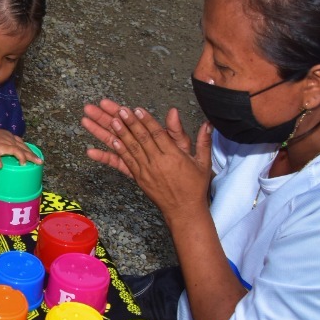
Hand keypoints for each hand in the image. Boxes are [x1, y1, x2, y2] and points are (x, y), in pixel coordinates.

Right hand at [0, 125, 38, 169]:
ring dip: (20, 156)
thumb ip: (12, 143)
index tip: (39, 159)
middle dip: (31, 156)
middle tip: (39, 162)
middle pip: (22, 149)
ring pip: (13, 150)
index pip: (24, 146)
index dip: (32, 153)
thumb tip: (18, 151)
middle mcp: (10, 142)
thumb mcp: (5, 136)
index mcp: (12, 140)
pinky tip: (0, 166)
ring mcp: (1, 145)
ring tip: (23, 164)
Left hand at [82, 101, 211, 219]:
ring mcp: (147, 171)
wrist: (184, 210)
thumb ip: (203, 141)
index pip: (158, 134)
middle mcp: (159, 162)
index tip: (138, 109)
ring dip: (121, 134)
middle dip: (130, 123)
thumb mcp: (203, 162)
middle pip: (142, 139)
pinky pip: (127, 162)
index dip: (147, 121)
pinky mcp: (140, 178)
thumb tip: (207, 124)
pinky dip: (119, 151)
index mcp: (174, 156)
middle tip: (120, 110)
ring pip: (132, 149)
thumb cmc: (195, 186)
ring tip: (112, 121)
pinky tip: (113, 141)